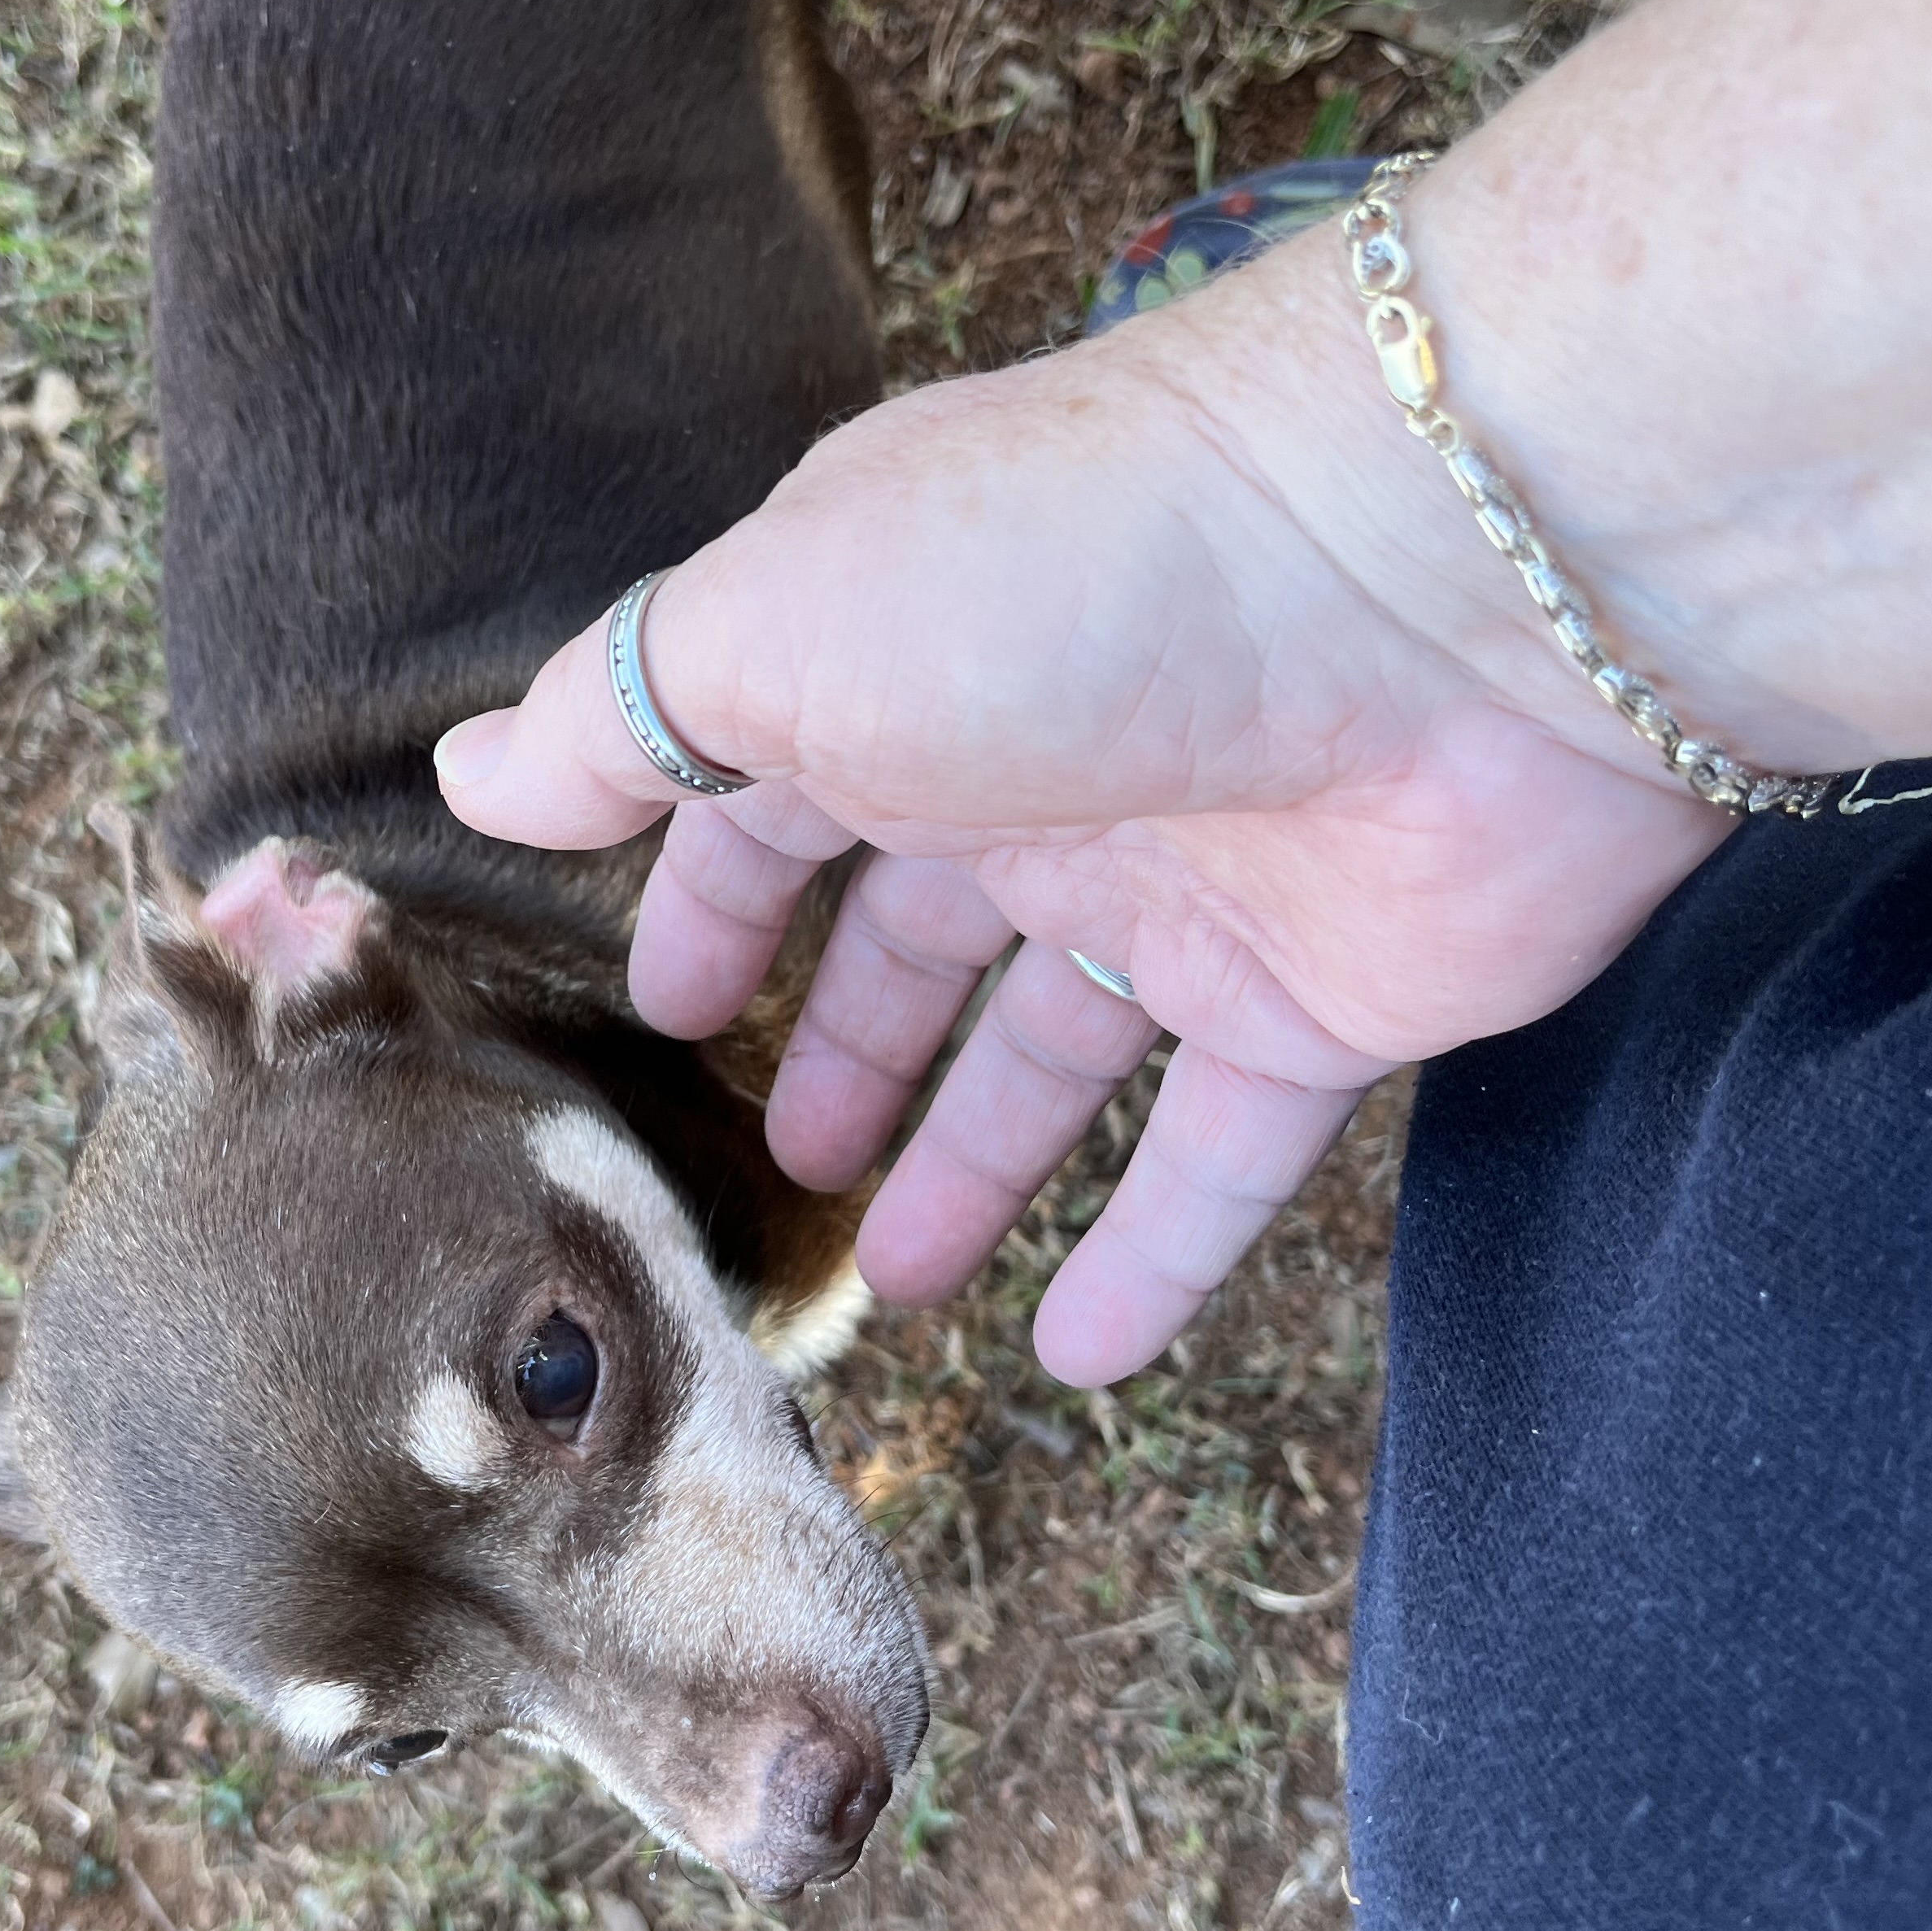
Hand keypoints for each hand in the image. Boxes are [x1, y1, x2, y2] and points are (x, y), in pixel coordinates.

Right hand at [438, 239, 1728, 1382]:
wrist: (1464, 575)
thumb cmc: (1079, 570)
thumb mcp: (781, 620)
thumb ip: (626, 713)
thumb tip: (467, 770)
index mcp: (896, 666)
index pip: (770, 798)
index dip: (709, 902)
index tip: (657, 1014)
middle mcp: (1037, 773)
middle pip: (917, 940)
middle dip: (843, 1047)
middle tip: (779, 1177)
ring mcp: (1187, 893)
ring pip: (1054, 1064)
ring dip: (972, 1170)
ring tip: (893, 1288)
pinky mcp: (1326, 1001)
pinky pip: (1220, 1162)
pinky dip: (1150, 1260)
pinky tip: (1076, 1360)